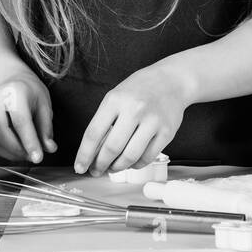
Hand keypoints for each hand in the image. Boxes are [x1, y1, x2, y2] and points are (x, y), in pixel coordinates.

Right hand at [0, 73, 55, 164]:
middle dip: (19, 149)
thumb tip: (49, 148)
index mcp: (13, 92)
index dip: (30, 141)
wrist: (10, 80)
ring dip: (11, 152)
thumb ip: (46, 127)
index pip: (20, 121)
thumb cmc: (29, 91)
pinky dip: (2, 150)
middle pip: (2, 131)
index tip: (38, 157)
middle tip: (34, 157)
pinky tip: (15, 151)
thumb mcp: (44, 104)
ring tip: (27, 154)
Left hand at [74, 62, 192, 175]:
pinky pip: (147, 157)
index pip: (94, 134)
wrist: (171, 81)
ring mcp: (152, 121)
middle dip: (100, 165)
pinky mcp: (167, 132)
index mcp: (116, 100)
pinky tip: (131, 162)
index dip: (84, 155)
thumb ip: (104, 121)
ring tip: (113, 167)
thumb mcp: (116, 96)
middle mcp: (134, 109)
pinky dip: (136, 165)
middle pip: (111, 148)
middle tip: (96, 170)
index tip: (80, 167)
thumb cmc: (140, 89)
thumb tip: (93, 152)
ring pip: (130, 156)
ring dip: (118, 167)